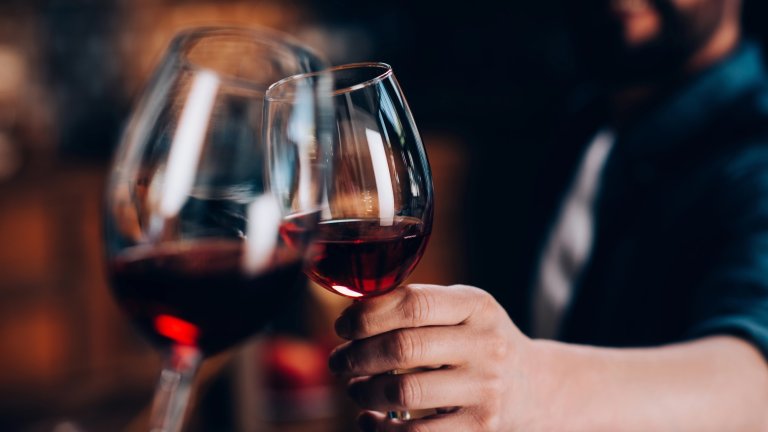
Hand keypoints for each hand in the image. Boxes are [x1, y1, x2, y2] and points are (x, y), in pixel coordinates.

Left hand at [329, 284, 535, 430]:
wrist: (536, 386)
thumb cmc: (478, 342)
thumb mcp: (462, 312)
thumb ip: (418, 307)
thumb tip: (352, 315)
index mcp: (476, 305)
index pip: (413, 302)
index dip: (367, 315)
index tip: (343, 326)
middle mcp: (486, 344)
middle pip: (404, 347)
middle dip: (356, 355)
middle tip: (338, 361)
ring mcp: (486, 388)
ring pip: (405, 391)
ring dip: (364, 391)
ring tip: (354, 388)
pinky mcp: (480, 428)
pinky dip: (380, 428)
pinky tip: (369, 418)